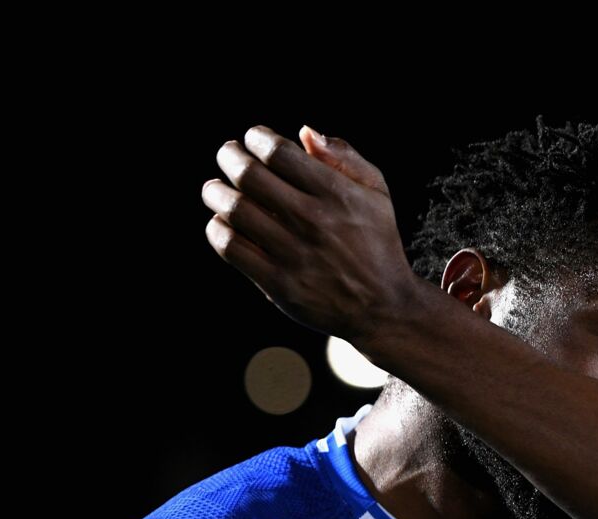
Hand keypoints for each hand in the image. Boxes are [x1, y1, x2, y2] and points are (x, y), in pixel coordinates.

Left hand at [202, 125, 418, 344]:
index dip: (257, 137)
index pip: (279, 152)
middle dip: (230, 157)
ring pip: (235, 210)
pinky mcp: (279, 284)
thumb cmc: (377, 242)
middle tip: (228, 154)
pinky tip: (222, 222)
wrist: (383, 306)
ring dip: (215, 192)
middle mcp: (313, 221)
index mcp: (337, 194)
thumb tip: (304, 132)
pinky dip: (218, 229)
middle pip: (250, 176)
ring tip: (214, 188)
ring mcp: (294, 254)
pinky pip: (232, 248)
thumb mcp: (377, 193)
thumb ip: (344, 158)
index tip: (253, 138)